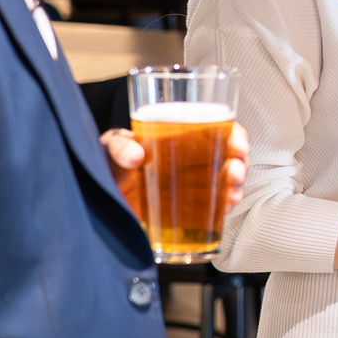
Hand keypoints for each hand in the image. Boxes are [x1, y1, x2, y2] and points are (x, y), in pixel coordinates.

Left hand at [100, 122, 250, 219]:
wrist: (97, 197)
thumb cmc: (107, 164)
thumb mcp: (110, 147)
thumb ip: (118, 147)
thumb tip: (135, 155)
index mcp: (177, 136)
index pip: (216, 128)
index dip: (234, 134)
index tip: (237, 144)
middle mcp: (190, 159)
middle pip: (229, 156)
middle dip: (239, 163)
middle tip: (235, 170)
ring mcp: (190, 185)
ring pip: (226, 182)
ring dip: (235, 187)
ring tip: (231, 193)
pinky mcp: (185, 210)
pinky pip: (214, 208)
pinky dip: (224, 208)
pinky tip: (224, 208)